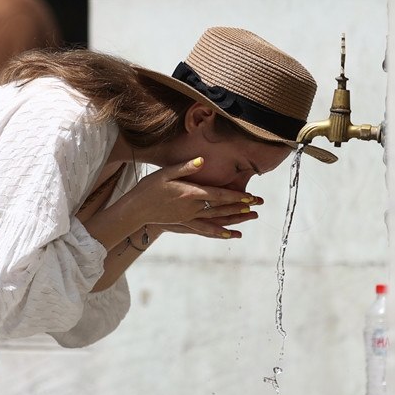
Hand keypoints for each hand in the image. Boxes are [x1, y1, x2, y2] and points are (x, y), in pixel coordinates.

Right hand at [127, 158, 262, 238]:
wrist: (136, 209)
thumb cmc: (149, 188)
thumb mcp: (165, 173)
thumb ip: (185, 167)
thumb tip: (202, 160)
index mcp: (190, 193)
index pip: (218, 195)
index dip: (236, 196)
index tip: (251, 197)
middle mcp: (192, 207)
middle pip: (222, 208)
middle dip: (242, 206)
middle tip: (259, 205)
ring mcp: (189, 217)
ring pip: (217, 219)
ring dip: (235, 218)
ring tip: (251, 217)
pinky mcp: (185, 223)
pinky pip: (205, 229)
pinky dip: (219, 232)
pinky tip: (230, 234)